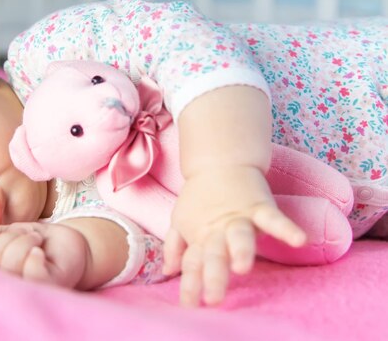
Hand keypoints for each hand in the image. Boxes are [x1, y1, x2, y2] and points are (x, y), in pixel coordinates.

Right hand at [0, 220, 89, 288]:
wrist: (71, 242)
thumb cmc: (39, 241)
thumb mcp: (12, 233)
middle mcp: (7, 285)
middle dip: (9, 236)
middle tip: (28, 234)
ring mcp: (27, 288)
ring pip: (10, 263)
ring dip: (24, 241)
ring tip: (37, 240)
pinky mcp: (48, 287)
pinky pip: (32, 272)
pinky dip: (33, 255)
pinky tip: (40, 251)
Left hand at [162, 165, 305, 306]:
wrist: (219, 161)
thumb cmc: (201, 197)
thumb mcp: (181, 220)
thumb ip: (175, 247)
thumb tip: (168, 271)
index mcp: (200, 237)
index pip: (193, 263)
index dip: (190, 284)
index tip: (189, 305)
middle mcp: (218, 231)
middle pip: (215, 255)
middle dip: (214, 276)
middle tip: (213, 298)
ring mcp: (239, 218)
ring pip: (239, 237)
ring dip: (240, 252)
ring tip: (242, 268)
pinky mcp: (259, 206)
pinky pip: (273, 218)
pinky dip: (286, 228)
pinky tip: (300, 240)